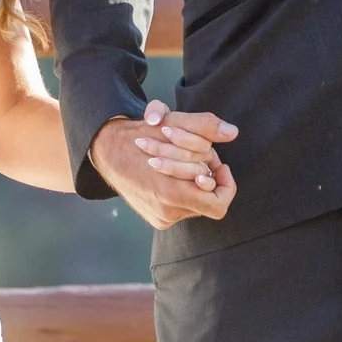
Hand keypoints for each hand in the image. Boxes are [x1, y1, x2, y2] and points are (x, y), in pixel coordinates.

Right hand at [90, 100, 239, 229]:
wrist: (108, 152)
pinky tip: (174, 176)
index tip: (220, 165)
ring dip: (195, 184)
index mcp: (172, 192)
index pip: (218, 204)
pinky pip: (182, 208)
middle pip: (208, 200)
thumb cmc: (141, 135)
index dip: (225, 185)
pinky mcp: (156, 219)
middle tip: (201, 158)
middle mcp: (167, 211)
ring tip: (184, 164)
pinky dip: (183, 192)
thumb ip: (204, 126)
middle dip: (208, 177)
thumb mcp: (172, 123)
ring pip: (195, 204)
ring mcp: (161, 218)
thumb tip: (233, 132)